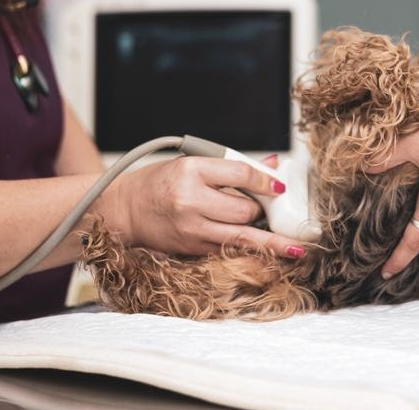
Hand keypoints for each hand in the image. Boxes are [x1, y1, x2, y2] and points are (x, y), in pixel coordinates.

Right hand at [113, 154, 306, 258]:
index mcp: (191, 171)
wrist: (123, 210)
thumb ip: (233, 167)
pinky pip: (227, 250)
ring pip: (241, 238)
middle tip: (275, 211)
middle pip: (245, 210)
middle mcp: (190, 201)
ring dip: (269, 242)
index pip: (241, 174)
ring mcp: (190, 229)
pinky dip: (248, 251)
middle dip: (263, 211)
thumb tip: (273, 165)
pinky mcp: (190, 249)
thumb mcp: (192, 164)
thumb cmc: (160, 183)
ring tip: (294, 249)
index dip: (267, 181)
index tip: (280, 186)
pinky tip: (267, 255)